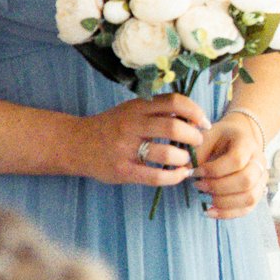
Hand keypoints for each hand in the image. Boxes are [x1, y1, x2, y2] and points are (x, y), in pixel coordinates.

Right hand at [74, 93, 207, 186]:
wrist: (76, 143)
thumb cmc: (112, 126)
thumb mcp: (132, 110)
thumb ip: (158, 111)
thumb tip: (194, 118)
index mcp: (137, 107)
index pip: (174, 102)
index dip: (195, 111)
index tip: (204, 123)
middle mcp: (131, 125)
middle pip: (173, 127)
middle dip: (193, 137)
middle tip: (197, 143)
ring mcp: (125, 148)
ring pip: (166, 153)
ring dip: (184, 159)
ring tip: (186, 161)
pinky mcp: (122, 170)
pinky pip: (155, 176)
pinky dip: (173, 177)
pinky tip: (179, 175)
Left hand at [196, 111, 270, 218]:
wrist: (239, 138)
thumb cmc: (220, 139)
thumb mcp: (207, 137)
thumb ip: (196, 153)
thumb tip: (183, 173)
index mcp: (247, 143)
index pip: (236, 160)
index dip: (213, 171)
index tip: (194, 172)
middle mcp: (259, 161)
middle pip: (246, 181)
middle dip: (218, 188)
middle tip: (198, 186)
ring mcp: (262, 178)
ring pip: (249, 198)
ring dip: (223, 202)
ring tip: (203, 198)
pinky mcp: (258, 192)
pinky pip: (247, 209)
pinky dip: (227, 213)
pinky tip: (210, 211)